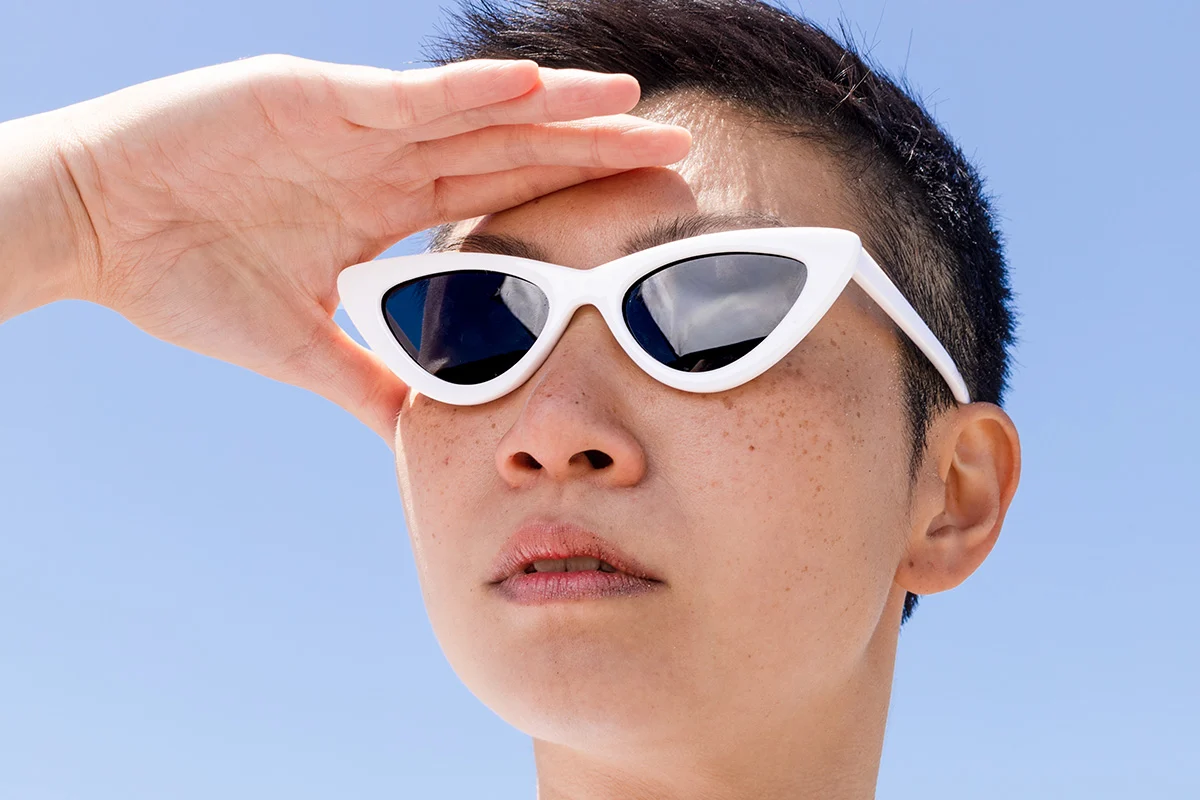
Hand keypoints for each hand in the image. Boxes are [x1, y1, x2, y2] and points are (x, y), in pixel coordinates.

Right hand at [46, 54, 690, 441]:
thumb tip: (425, 431)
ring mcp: (352, 123)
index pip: (499, 196)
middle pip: (508, 148)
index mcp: (383, 208)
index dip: (569, 193)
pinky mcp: (310, 97)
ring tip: (626, 98)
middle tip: (673, 141)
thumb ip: (366, 378)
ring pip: (472, 112)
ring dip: (550, 105)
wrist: (95, 230)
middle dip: (589, 143)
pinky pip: (403, 96)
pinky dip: (463, 92)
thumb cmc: (184, 280)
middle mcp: (382, 158)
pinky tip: (528, 86)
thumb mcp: (297, 344)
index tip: (639, 199)